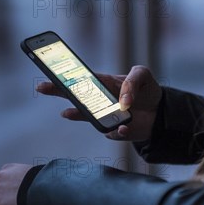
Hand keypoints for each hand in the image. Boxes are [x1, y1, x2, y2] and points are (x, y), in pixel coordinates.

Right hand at [36, 65, 161, 140]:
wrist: (161, 112)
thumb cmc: (147, 90)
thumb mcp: (142, 75)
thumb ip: (132, 81)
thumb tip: (122, 100)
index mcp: (104, 83)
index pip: (81, 78)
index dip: (64, 76)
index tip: (49, 72)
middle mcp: (100, 100)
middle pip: (74, 96)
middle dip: (57, 91)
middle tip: (42, 87)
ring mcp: (105, 116)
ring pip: (86, 116)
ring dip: (77, 114)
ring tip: (67, 112)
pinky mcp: (115, 130)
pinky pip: (111, 132)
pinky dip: (116, 131)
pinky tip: (123, 127)